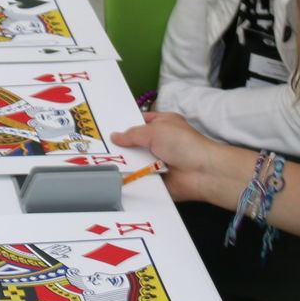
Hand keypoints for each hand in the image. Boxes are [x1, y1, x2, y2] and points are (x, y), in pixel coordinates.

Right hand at [112, 111, 245, 210]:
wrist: (202, 173)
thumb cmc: (185, 144)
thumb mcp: (156, 130)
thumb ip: (133, 134)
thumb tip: (115, 136)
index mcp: (162, 124)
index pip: (139, 121)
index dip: (124, 124)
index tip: (104, 127)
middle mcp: (159, 142)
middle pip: (134, 143)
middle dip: (121, 146)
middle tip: (98, 146)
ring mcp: (157, 161)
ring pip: (134, 161)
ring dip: (125, 162)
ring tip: (101, 161)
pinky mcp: (155, 179)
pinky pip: (138, 177)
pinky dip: (130, 178)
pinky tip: (115, 176)